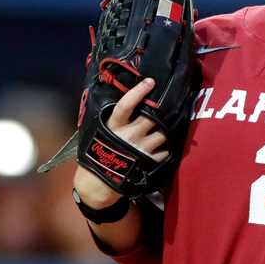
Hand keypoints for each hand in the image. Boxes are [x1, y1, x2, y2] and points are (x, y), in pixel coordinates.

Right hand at [73, 77, 169, 206]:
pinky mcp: (150, 162)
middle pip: (152, 118)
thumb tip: (128, 100)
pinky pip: (165, 150)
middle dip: (159, 113)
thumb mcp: (101, 132)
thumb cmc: (100, 152)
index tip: (150, 82)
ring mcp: (141, 149)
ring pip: (162, 134)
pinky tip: (158, 147)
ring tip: (159, 131)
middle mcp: (129, 135)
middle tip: (161, 110)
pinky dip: (164, 148)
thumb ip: (114, 118)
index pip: (126, 105)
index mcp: (114, 126)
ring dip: (163, 131)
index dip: (138, 92)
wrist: (99, 182)